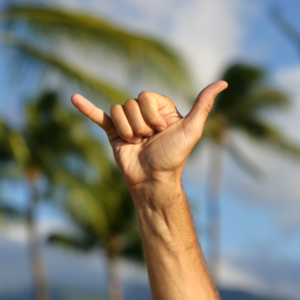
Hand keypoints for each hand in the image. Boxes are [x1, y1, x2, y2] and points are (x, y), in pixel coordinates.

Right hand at [71, 81, 227, 188]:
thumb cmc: (174, 156)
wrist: (153, 180)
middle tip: (148, 140)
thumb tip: (224, 83)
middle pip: (129, 103)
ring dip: (127, 130)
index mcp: (160, 109)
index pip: (145, 96)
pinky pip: (98, 117)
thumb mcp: (192, 128)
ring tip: (136, 144)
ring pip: (117, 111)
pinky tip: (74, 98)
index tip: (160, 131)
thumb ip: (204, 104)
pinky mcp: (113, 134)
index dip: (151, 114)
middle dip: (139, 124)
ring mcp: (127, 123)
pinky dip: (86, 108)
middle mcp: (143, 114)